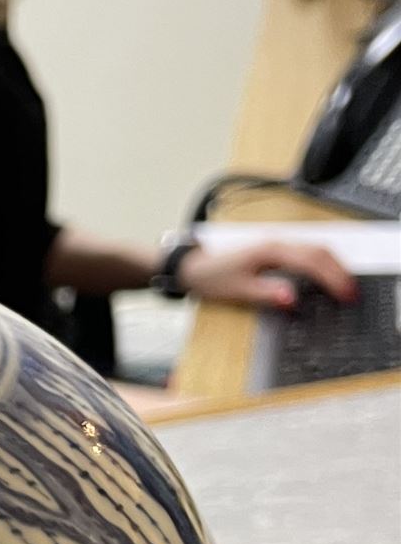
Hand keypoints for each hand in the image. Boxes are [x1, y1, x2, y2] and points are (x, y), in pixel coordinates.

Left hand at [175, 238, 356, 310]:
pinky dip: (322, 263)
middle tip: (351, 294)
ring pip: (316, 249)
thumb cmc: (212, 277)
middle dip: (339, 271)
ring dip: (334, 265)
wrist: (193, 266)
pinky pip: (307, 252)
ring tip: (345, 287)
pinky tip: (327, 276)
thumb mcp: (237, 291)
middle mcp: (278, 243)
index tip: (345, 294)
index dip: (332, 278)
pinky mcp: (276, 251)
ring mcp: (278, 244)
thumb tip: (291, 299)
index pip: (312, 262)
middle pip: (320, 252)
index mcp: (271, 252)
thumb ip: (266, 294)